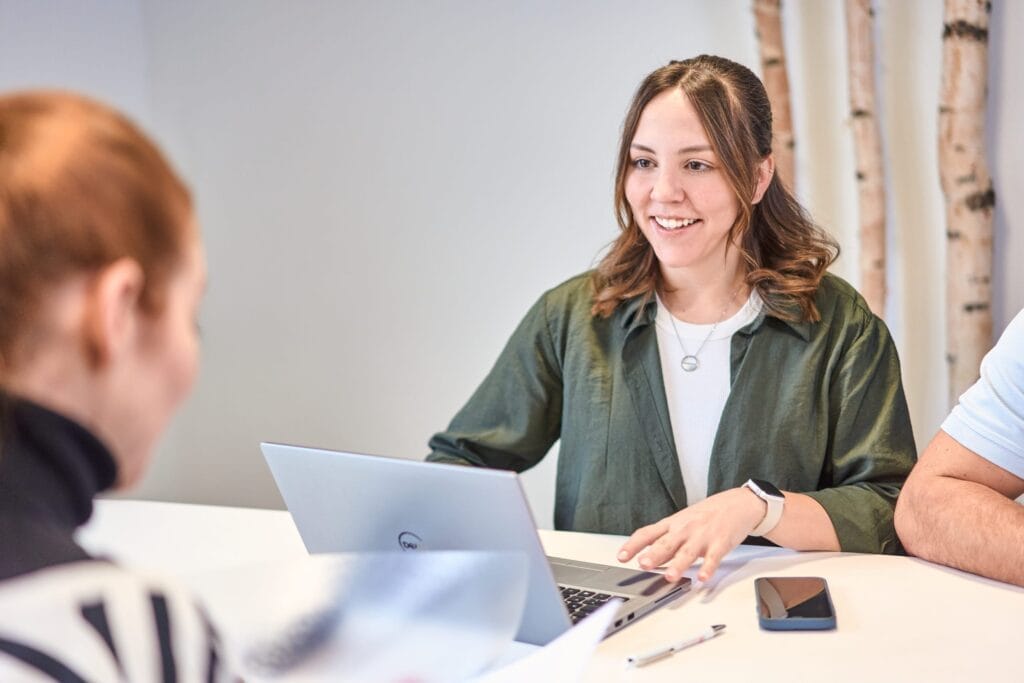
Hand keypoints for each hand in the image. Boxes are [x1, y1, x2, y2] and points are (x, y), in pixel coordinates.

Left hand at [617, 487, 766, 582]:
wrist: (738, 503)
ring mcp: (703, 536)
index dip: (633, 545)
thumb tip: (646, 557)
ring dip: (679, 564)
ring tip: (670, 576)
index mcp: (672, 524)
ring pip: (688, 552)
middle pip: (666, 543)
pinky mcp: (720, 543)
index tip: (621, 557)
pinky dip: (708, 568)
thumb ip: (666, 539)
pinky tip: (703, 578)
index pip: (647, 533)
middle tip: (642, 565)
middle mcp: (684, 529)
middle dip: (654, 555)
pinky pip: (713, 558)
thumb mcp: (683, 522)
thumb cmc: (707, 514)